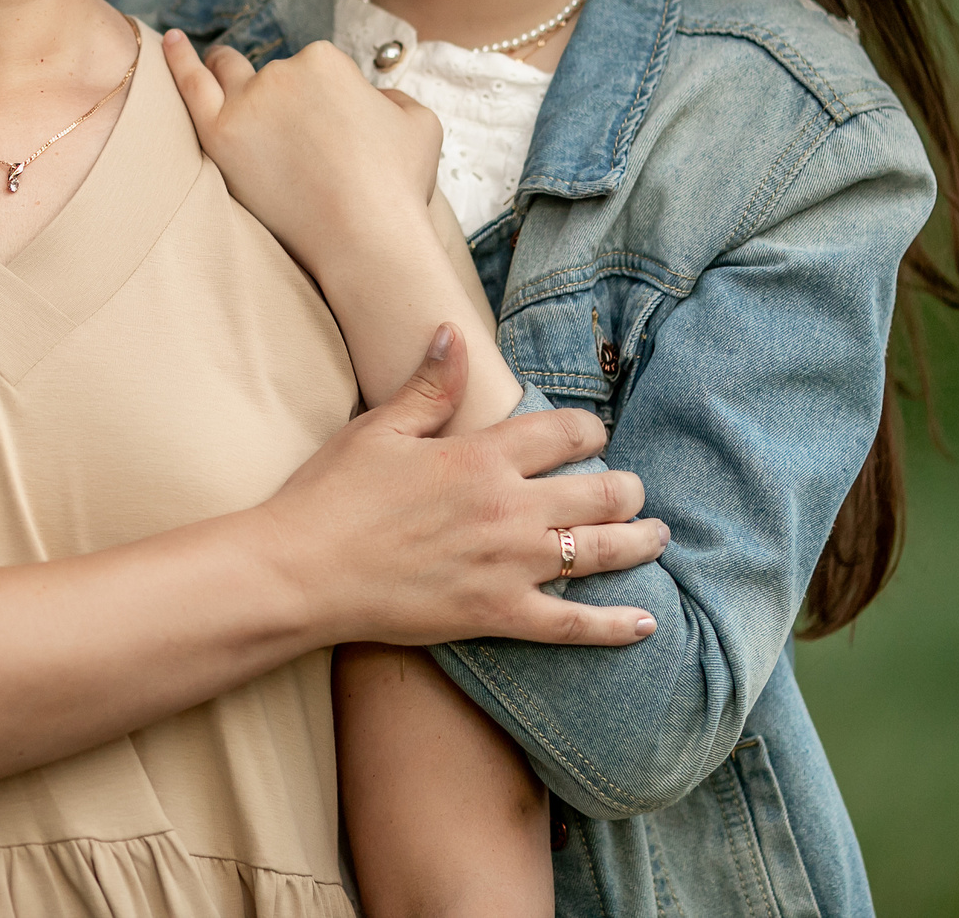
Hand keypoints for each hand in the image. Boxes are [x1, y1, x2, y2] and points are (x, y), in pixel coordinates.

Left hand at [165, 31, 441, 270]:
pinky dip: (178, 59)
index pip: (312, 70)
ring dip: (227, 72)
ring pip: (228, 74)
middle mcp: (283, 71)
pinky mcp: (219, 135)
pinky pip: (190, 85)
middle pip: (271, 75)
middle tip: (287, 129)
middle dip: (280, 97)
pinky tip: (171, 41)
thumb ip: (392, 98)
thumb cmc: (398, 187)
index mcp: (327, 60)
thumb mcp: (421, 123)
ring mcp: (247, 102)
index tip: (333, 139)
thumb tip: (373, 99)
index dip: (323, 104)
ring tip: (225, 78)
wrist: (367, 240)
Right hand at [265, 324, 665, 647]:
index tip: (594, 436)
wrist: (301, 572)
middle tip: (634, 490)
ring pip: (600, 552)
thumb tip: (452, 331)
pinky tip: (647, 624)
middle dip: (627, 488)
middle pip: (599, 492)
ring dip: (639, 541)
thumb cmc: (332, 496)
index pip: (563, 432)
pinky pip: (573, 624)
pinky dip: (615, 626)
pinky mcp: (497, 616)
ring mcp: (508, 566)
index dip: (590, 431)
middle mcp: (507, 508)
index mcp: (480, 456)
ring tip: (657, 534)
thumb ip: (430, 386)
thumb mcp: (380, 428)